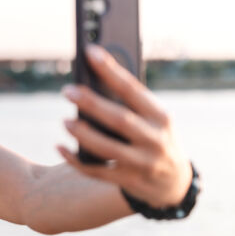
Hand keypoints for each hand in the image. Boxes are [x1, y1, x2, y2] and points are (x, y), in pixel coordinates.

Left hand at [56, 44, 191, 207]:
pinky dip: (75, 160)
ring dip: (83, 134)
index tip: (90, 52)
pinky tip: (60, 147)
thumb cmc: (155, 138)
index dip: (111, 70)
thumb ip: (130, 104)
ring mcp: (142, 163)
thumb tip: (91, 81)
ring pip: (107, 148)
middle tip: (67, 90)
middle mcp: (154, 140)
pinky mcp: (128, 181)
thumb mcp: (153, 119)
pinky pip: (96, 171)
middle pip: (119, 119)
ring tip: (65, 121)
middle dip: (91, 103)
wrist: (174, 183)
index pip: (133, 89)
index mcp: (160, 116)